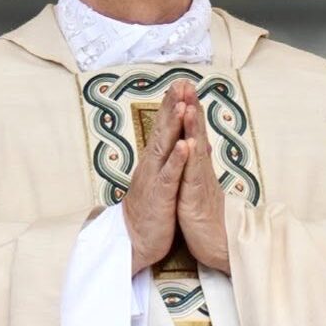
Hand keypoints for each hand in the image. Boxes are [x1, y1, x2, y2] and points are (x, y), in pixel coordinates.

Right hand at [123, 81, 192, 274]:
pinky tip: (185, 145)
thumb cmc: (152, 212)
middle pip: (162, 129)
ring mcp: (154, 179)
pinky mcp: (159, 196)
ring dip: (173, 125)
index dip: (172, 105)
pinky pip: (169, 175)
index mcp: (155, 161)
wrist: (136, 242)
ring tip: (182, 105)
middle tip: (180, 82)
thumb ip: (174, 159)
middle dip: (172, 105)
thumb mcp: (164, 181)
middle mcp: (151, 164)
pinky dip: (177, 159)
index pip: (164, 127)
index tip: (181, 83)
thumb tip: (189, 141)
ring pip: (164, 147)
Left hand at [177, 89, 230, 274]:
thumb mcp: (199, 185)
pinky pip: (193, 175)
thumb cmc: (206, 217)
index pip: (192, 132)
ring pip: (196, 149)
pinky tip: (190, 143)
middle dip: (191, 107)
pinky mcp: (195, 197)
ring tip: (189, 105)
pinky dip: (191, 158)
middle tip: (187, 83)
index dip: (188, 109)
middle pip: (196, 133)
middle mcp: (200, 169)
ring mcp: (199, 181)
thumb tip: (201, 144)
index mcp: (197, 166)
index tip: (183, 87)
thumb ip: (199, 163)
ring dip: (193, 127)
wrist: (218, 245)